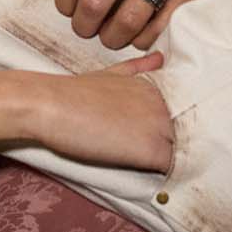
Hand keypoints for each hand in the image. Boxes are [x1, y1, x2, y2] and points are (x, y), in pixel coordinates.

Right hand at [0, 53, 172, 172]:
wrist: (53, 105)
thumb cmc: (73, 92)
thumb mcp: (110, 73)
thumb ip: (138, 68)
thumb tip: (159, 58)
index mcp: (155, 85)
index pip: (174, 112)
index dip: (160, 127)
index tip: (142, 134)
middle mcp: (163, 102)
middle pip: (179, 132)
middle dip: (166, 143)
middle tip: (140, 151)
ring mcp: (160, 125)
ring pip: (177, 150)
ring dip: (164, 158)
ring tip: (140, 162)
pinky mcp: (152, 149)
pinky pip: (168, 167)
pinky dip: (159, 173)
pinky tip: (140, 170)